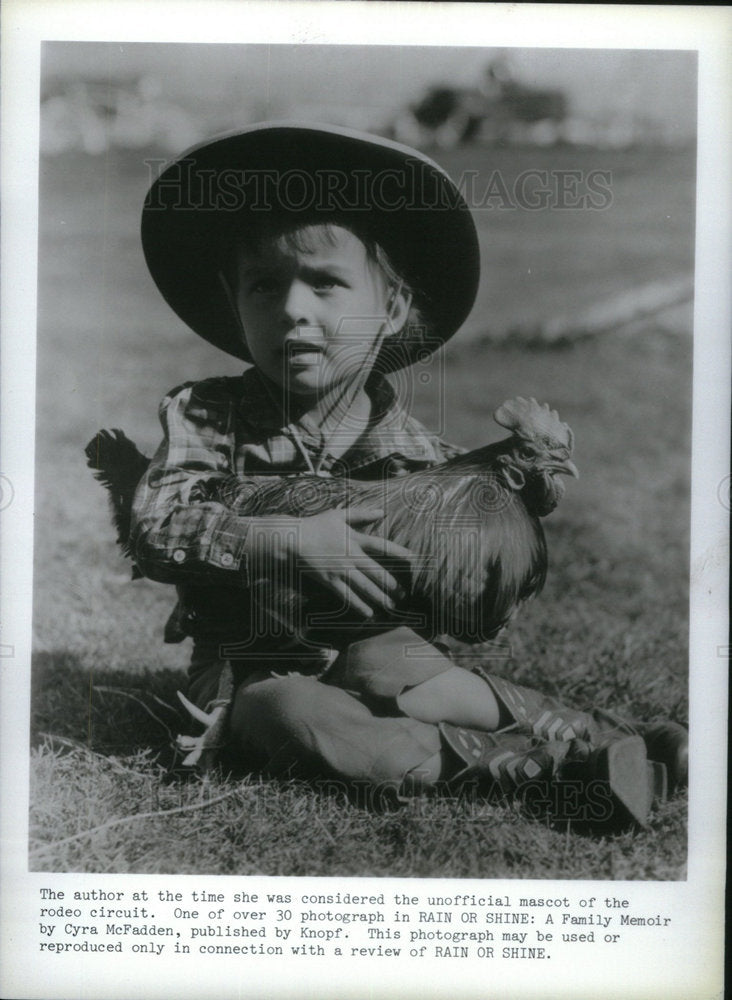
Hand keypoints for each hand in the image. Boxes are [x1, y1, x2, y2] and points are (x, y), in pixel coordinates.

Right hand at [244, 507, 412, 618]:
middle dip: (392, 585)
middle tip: (405, 594)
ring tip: (392, 606)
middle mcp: (351, 556)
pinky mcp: (329, 580)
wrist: (292, 540)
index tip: (413, 559)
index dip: (399, 552)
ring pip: (365, 587)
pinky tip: (369, 613)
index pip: (382, 546)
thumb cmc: (315, 526)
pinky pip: (347, 596)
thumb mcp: (338, 514)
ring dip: (380, 598)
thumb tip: (382, 512)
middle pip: (377, 573)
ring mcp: (340, 569)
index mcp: (355, 538)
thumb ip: (361, 514)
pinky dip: (358, 605)